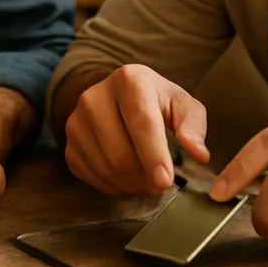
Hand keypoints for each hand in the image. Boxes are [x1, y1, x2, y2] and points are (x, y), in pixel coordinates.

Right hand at [63, 64, 209, 196]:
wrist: (116, 97)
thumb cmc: (155, 101)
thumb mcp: (181, 104)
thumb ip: (193, 126)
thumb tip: (199, 154)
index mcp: (128, 80)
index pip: (141, 122)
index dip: (153, 155)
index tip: (165, 182)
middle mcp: (94, 97)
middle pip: (121, 153)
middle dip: (145, 178)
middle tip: (162, 183)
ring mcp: (76, 121)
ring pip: (106, 169)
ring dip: (132, 185)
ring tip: (147, 179)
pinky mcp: (69, 144)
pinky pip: (92, 177)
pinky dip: (114, 186)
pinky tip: (127, 176)